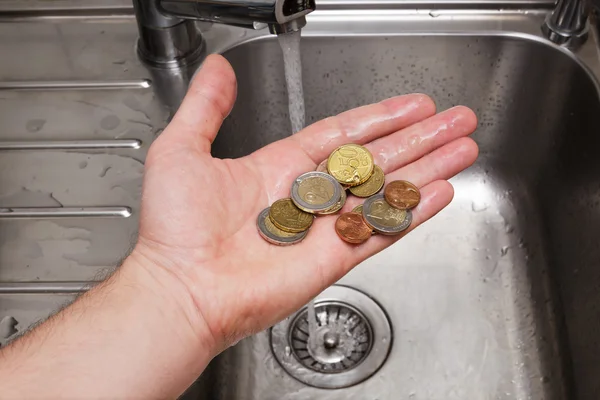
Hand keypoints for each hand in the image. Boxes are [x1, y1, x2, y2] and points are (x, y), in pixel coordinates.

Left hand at [131, 54, 477, 352]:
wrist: (180, 287)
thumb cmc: (174, 230)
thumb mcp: (183, 150)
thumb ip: (207, 107)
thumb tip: (217, 69)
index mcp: (279, 168)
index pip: (343, 134)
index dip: (379, 117)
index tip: (412, 104)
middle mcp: (308, 196)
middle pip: (377, 158)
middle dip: (420, 137)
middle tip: (456, 119)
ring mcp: (326, 227)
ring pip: (388, 190)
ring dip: (428, 168)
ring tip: (464, 147)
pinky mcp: (335, 258)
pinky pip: (382, 230)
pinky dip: (414, 211)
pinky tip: (442, 192)